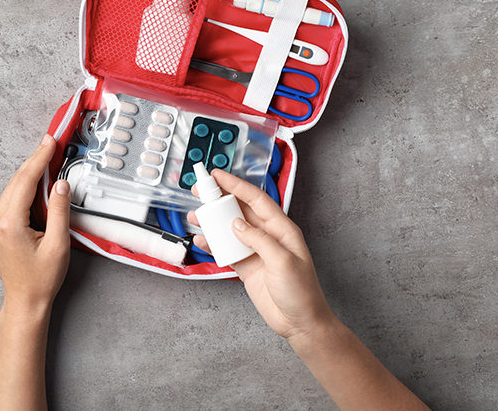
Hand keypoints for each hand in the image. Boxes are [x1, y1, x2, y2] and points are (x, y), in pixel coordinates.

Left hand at [0, 134, 70, 316]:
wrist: (25, 300)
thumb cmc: (41, 278)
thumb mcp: (58, 244)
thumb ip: (58, 211)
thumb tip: (60, 184)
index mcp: (10, 224)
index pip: (25, 182)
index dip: (39, 159)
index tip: (50, 142)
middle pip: (17, 181)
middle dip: (35, 160)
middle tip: (50, 142)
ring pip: (14, 188)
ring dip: (31, 172)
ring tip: (48, 157)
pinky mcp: (1, 228)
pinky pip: (13, 199)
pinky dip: (27, 186)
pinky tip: (39, 181)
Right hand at [188, 169, 335, 342]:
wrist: (300, 323)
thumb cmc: (302, 292)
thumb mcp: (282, 262)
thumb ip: (258, 240)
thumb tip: (236, 224)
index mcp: (282, 229)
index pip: (256, 199)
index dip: (237, 185)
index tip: (218, 176)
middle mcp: (268, 236)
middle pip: (240, 210)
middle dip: (220, 198)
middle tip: (200, 190)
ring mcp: (256, 250)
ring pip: (230, 228)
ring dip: (213, 222)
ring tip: (196, 216)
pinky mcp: (246, 265)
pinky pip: (226, 249)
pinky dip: (213, 244)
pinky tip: (202, 240)